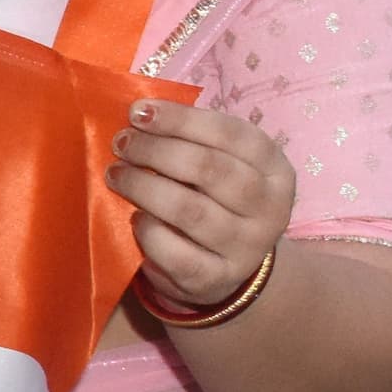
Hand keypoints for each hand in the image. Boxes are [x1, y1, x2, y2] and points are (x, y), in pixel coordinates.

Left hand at [109, 98, 295, 312]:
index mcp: (274, 169)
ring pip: (189, 210)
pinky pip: (175, 252)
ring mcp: (246, 247)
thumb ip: (191, 141)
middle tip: (121, 144)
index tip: (138, 112)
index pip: (231, 134)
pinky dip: (148, 231)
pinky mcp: (216, 279)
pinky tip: (135, 218)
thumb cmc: (214, 201)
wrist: (226, 269)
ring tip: (116, 175)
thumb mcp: (219, 166)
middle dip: (156, 151)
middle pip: (209, 169)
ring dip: (144, 187)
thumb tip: (140, 114)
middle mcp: (269, 208)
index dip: (181, 119)